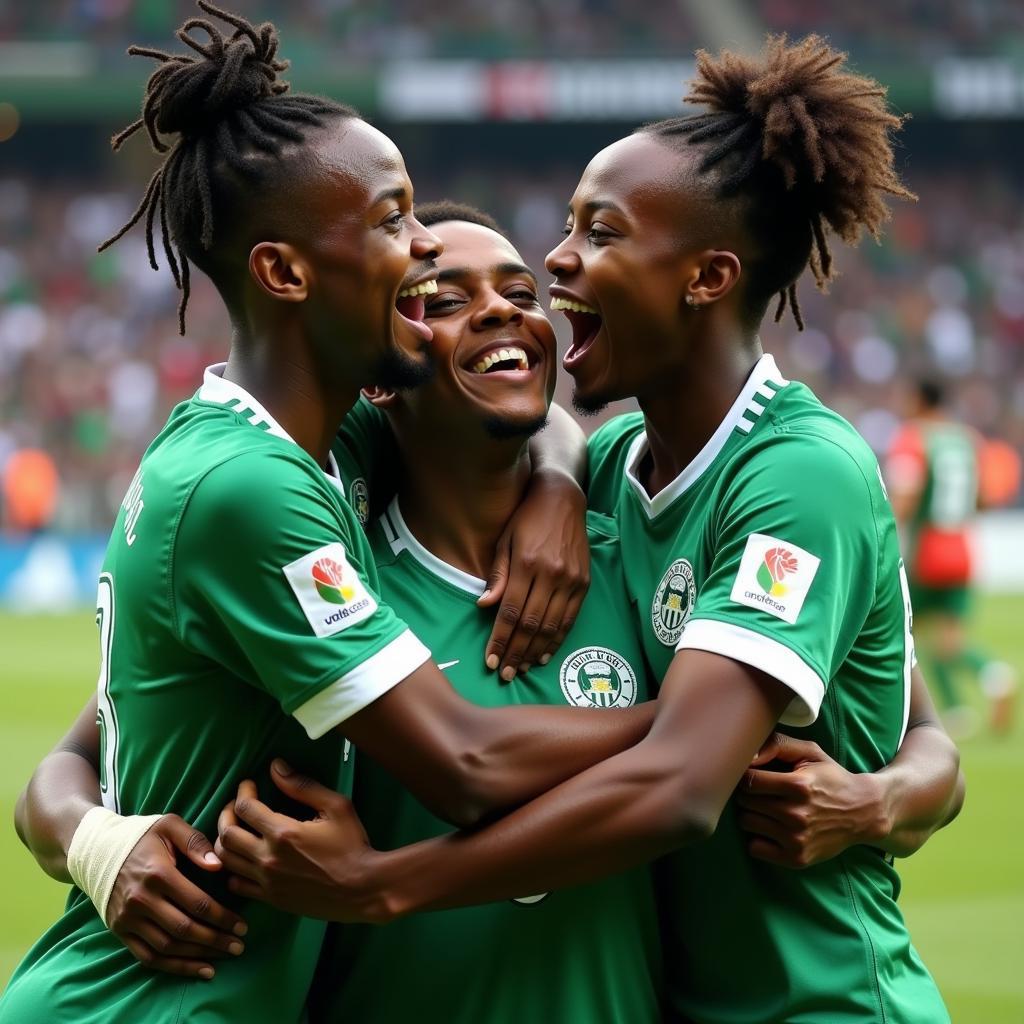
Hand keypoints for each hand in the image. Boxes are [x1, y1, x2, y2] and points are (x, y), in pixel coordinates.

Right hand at [106, 814, 247, 978]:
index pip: (197, 903)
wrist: (97, 850)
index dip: (222, 917)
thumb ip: (195, 843)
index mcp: (158, 873)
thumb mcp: (170, 825)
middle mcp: (141, 900)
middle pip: (184, 929)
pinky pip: (148, 957)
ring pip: (167, 947)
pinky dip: (174, 967)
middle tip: (239, 946)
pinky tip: (198, 968)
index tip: (242, 925)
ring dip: (198, 956)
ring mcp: (128, 919)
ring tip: (223, 957)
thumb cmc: (142, 836)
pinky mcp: (120, 931)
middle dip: (215, 941)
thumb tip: (218, 866)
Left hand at [215, 761, 392, 923]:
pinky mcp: (271, 898)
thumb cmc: (352, 844)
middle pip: (227, 834)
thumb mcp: (336, 807)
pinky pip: (237, 885)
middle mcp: (268, 858)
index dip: (243, 792)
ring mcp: (267, 881)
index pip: (245, 808)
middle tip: (237, 806)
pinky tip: (244, 859)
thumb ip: (303, 787)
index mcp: (283, 832)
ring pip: (227, 860)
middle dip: (227, 814)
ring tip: (237, 830)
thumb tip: (275, 767)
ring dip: (226, 840)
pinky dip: (233, 870)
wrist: (362, 889)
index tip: (249, 785)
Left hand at [479, 468, 589, 680]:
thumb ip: (497, 575)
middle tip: (504, 673)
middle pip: (530, 624)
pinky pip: (570, 619)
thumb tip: (484, 606)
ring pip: (552, 626)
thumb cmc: (526, 519)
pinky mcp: (584, 582)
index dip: (500, 639)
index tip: (490, 659)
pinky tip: (544, 654)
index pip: (510, 611)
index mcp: (526, 563)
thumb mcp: (504, 541)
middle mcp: (550, 574)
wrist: (562, 499)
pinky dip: (557, 640)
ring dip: (535, 652)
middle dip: (515, 652)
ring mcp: (571, 580)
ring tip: (521, 669)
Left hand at [734, 733, 886, 868]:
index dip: (748, 775)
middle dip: (749, 794)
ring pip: (747, 823)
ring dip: (753, 814)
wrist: (863, 812)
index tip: (756, 775)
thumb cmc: (830, 777)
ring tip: (770, 809)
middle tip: (765, 792)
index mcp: (798, 786)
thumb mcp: (810, 752)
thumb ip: (776, 745)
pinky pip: (755, 848)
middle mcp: (796, 815)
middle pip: (745, 802)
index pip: (749, 780)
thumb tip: (748, 757)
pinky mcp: (797, 859)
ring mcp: (797, 840)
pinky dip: (759, 838)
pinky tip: (773, 829)